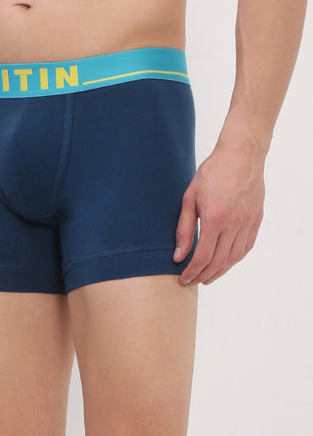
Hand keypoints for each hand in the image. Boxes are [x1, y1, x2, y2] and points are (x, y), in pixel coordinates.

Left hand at [173, 142, 264, 285]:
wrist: (241, 154)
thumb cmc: (212, 172)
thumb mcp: (189, 198)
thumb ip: (184, 229)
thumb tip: (178, 256)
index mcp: (215, 218)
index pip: (203, 257)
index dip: (192, 272)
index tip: (183, 279)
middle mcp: (234, 223)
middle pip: (219, 262)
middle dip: (203, 276)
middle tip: (192, 281)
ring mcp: (248, 222)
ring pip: (234, 258)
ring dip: (219, 272)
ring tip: (206, 276)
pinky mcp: (256, 219)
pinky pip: (246, 247)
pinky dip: (234, 259)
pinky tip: (224, 262)